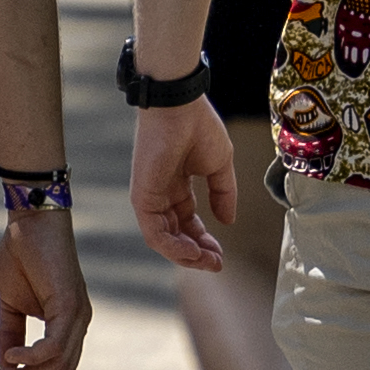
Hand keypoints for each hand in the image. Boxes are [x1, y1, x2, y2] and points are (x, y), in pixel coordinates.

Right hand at [0, 196, 91, 369]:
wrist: (29, 218)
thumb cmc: (21, 254)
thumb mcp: (12, 303)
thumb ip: (11, 332)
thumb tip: (5, 365)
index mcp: (67, 325)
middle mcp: (78, 324)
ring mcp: (78, 316)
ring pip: (59, 366)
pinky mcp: (70, 305)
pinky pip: (55, 345)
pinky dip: (32, 357)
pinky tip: (11, 356)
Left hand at [129, 93, 244, 273]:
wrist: (180, 105)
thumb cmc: (199, 126)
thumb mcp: (219, 165)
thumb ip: (223, 194)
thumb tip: (228, 222)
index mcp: (177, 185)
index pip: (188, 222)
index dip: (205, 241)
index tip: (222, 254)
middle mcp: (162, 193)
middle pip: (176, 234)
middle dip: (197, 253)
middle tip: (216, 264)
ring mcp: (150, 195)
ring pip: (163, 239)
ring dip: (186, 255)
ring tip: (208, 261)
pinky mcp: (142, 196)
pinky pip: (154, 232)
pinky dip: (172, 247)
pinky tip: (193, 252)